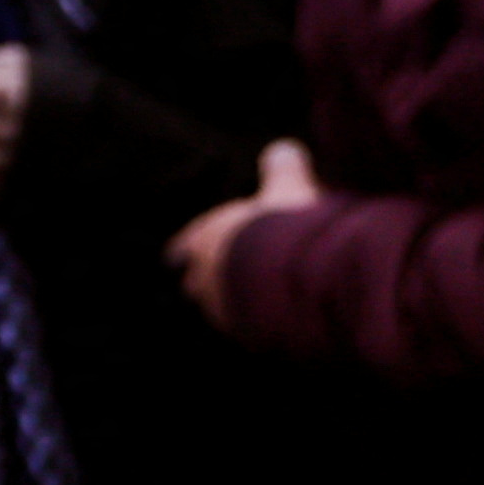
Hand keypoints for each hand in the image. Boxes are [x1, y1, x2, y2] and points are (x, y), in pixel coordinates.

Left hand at [167, 138, 320, 336]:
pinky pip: (251, 328)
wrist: (299, 280)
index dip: (189, 246)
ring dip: (238, 299)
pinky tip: (281, 315)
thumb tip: (283, 147)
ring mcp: (224, 312)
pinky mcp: (250, 337)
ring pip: (222, 307)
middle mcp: (205, 278)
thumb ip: (283, 169)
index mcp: (205, 239)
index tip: (186, 251)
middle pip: (197, 282)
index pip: (184, 246)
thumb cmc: (285, 228)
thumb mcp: (290, 190)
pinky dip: (261, 320)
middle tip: (235, 271)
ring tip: (263, 294)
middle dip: (213, 276)